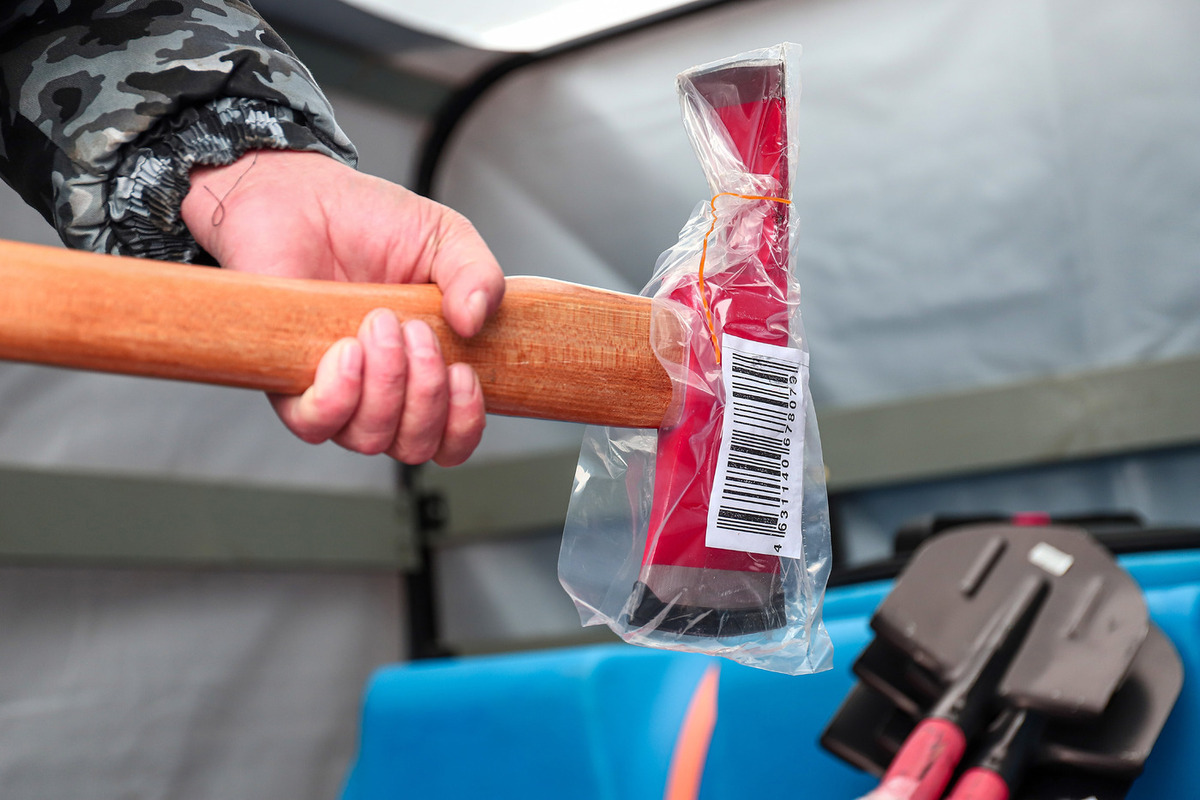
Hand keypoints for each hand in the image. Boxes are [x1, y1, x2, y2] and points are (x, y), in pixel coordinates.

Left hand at [180, 150, 504, 465]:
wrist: (301, 197)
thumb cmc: (369, 221)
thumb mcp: (446, 238)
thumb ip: (477, 274)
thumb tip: (478, 319)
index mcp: (425, 370)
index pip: (450, 440)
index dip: (463, 425)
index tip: (464, 375)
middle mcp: (380, 392)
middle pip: (414, 446)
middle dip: (427, 394)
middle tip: (416, 332)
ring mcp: (336, 391)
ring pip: (370, 438)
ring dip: (388, 385)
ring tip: (381, 323)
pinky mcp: (287, 381)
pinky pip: (315, 424)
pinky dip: (340, 395)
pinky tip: (348, 350)